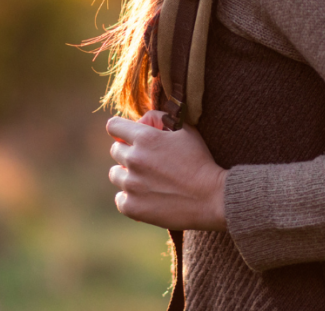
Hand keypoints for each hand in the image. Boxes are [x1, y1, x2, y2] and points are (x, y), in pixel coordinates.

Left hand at [106, 111, 227, 230]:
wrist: (212, 197)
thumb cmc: (200, 161)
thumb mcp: (185, 130)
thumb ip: (160, 118)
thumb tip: (142, 120)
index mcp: (144, 138)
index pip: (113, 126)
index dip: (120, 130)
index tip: (128, 137)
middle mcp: (134, 159)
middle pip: (115, 150)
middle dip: (128, 151)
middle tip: (147, 160)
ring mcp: (131, 185)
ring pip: (115, 174)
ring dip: (127, 175)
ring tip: (147, 180)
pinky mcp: (132, 207)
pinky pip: (119, 198)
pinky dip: (130, 198)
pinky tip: (146, 196)